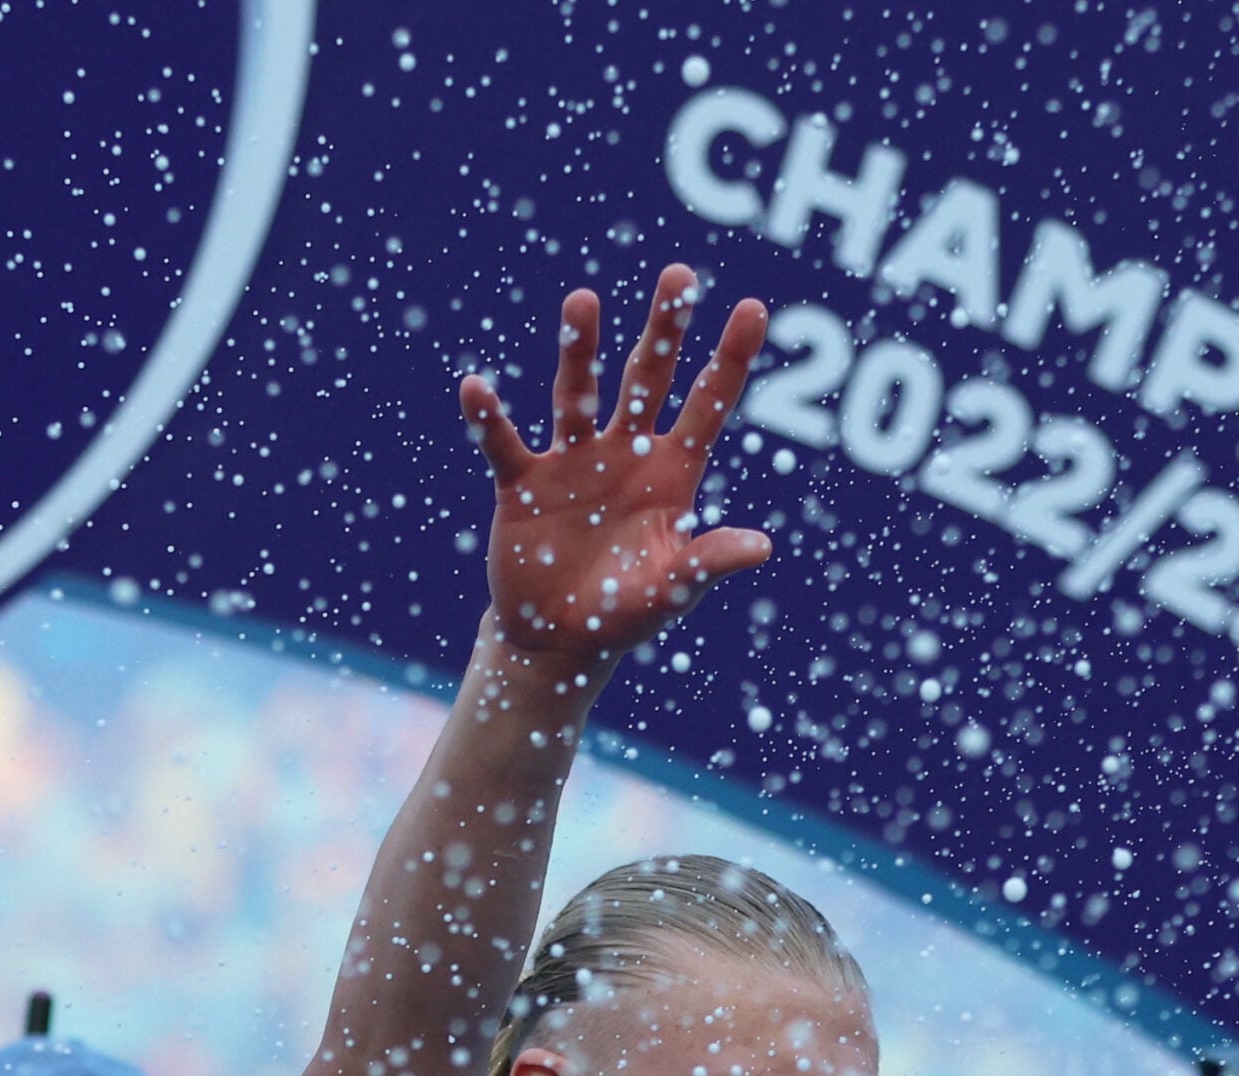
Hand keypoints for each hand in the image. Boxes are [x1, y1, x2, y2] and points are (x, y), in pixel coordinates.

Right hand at [459, 264, 771, 659]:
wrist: (560, 637)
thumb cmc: (626, 611)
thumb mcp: (673, 589)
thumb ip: (709, 562)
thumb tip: (761, 547)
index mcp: (671, 472)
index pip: (707, 405)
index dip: (729, 359)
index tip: (753, 307)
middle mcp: (624, 453)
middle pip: (648, 378)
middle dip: (664, 329)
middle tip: (680, 275)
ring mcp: (572, 461)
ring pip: (578, 394)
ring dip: (581, 350)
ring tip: (584, 300)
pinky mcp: (522, 482)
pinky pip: (503, 445)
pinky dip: (489, 420)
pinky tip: (477, 389)